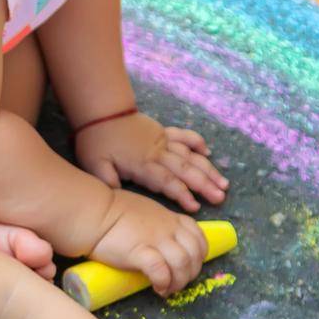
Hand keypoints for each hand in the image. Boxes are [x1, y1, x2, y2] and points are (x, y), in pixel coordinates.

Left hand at [74, 112, 228, 211]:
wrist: (102, 111)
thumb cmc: (97, 142)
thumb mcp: (96, 165)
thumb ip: (108, 182)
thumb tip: (119, 199)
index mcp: (143, 164)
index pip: (167, 182)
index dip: (182, 195)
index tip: (196, 207)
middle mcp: (158, 153)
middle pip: (186, 170)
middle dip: (205, 185)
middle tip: (220, 197)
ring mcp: (163, 141)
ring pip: (190, 156)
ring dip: (207, 169)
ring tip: (223, 182)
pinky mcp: (163, 132)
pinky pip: (184, 136)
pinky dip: (197, 142)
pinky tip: (208, 152)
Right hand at [90, 190, 208, 294]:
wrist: (91, 213)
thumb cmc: (111, 211)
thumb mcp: (145, 210)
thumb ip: (158, 223)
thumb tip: (161, 241)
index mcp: (170, 217)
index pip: (199, 237)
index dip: (199, 256)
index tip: (189, 266)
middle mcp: (168, 227)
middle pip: (195, 253)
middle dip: (191, 273)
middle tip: (177, 283)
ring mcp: (155, 239)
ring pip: (183, 263)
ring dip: (179, 282)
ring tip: (167, 289)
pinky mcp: (140, 252)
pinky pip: (161, 271)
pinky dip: (164, 283)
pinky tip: (158, 289)